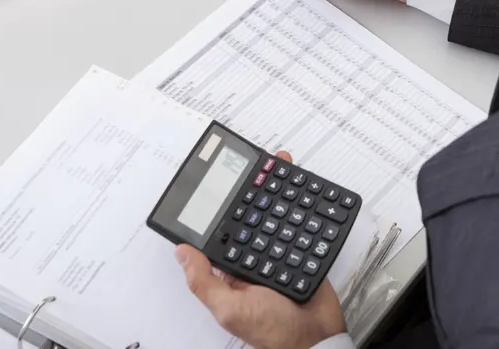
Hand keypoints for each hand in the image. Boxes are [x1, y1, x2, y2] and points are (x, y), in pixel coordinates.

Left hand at [176, 151, 346, 348]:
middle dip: (256, 192)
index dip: (224, 208)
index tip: (223, 185)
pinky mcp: (305, 254)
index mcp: (234, 271)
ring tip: (281, 167)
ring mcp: (281, 255)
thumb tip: (182, 253)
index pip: (225, 232)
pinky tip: (304, 193)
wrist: (316, 341)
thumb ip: (205, 283)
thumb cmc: (273, 333)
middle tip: (258, 167)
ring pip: (279, 217)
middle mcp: (256, 259)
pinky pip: (302, 227)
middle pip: (254, 218)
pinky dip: (304, 210)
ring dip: (281, 193)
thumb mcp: (230, 309)